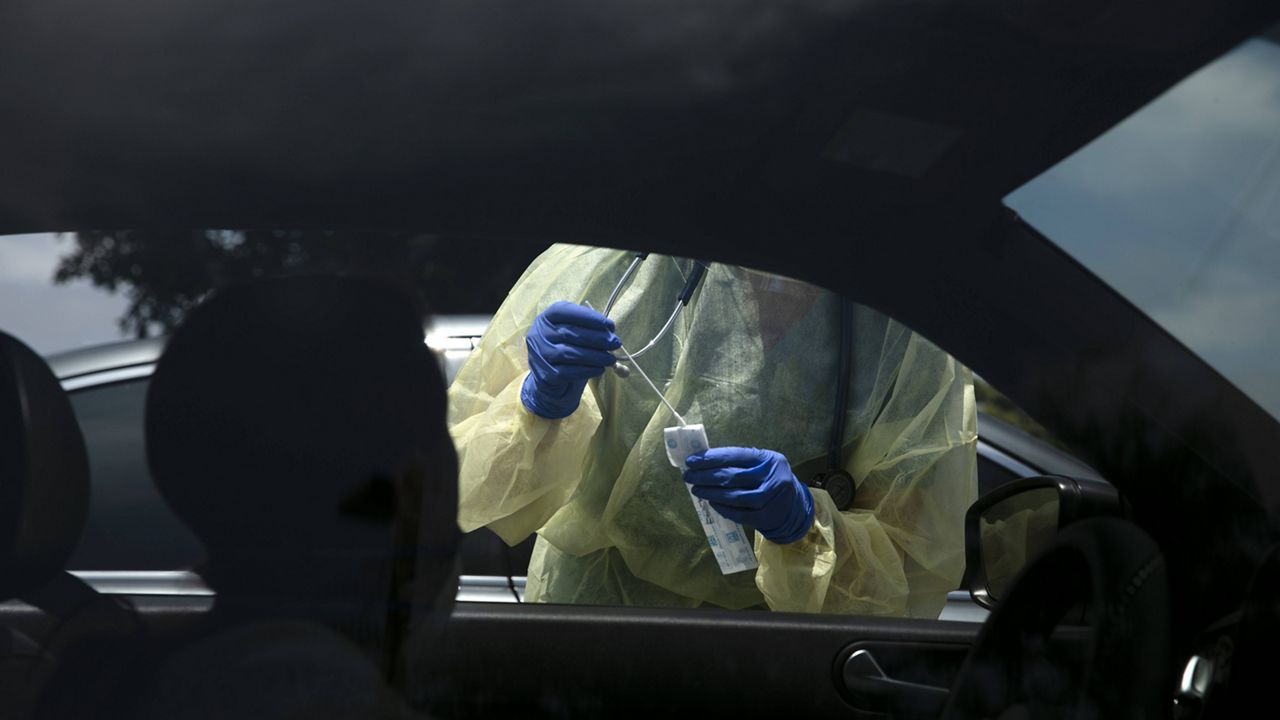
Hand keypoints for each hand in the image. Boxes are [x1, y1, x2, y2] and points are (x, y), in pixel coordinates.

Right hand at [521, 301, 620, 418]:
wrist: (549, 375)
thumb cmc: (565, 347)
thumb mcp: (573, 332)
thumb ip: (588, 327)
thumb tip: (610, 330)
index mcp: (546, 318)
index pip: (565, 312)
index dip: (589, 317)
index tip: (610, 325)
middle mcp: (538, 334)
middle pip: (569, 333)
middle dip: (597, 338)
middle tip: (615, 343)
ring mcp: (540, 355)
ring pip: (569, 353)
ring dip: (594, 356)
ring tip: (611, 359)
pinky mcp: (545, 374)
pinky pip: (567, 372)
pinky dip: (587, 370)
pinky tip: (600, 369)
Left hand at [683, 447, 814, 543]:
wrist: (793, 507)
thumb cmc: (769, 481)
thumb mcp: (762, 465)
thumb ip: (739, 462)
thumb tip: (703, 462)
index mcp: (769, 459)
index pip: (734, 456)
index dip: (710, 458)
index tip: (691, 461)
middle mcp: (771, 478)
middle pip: (731, 476)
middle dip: (705, 476)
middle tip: (688, 476)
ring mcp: (769, 499)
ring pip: (733, 496)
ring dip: (710, 493)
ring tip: (696, 489)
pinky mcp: (765, 517)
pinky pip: (738, 513)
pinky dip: (722, 508)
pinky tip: (711, 503)